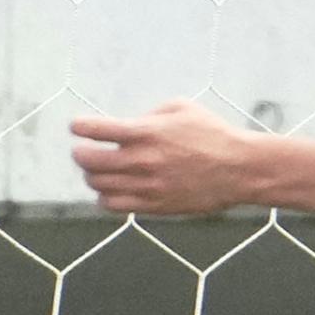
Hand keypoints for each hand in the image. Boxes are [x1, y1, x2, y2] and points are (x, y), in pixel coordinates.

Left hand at [70, 101, 266, 217]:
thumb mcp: (181, 108)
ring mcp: (146, 185)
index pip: (98, 129)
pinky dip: (104, 197)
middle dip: (81, 154)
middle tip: (82, 151)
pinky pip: (114, 205)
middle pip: (90, 161)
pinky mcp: (153, 205)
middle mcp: (142, 160)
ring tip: (97, 172)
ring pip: (98, 185)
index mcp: (146, 132)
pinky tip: (110, 191)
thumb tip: (130, 124)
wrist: (238, 169)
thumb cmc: (212, 134)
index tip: (76, 126)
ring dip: (92, 177)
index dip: (81, 127)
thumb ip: (150, 113)